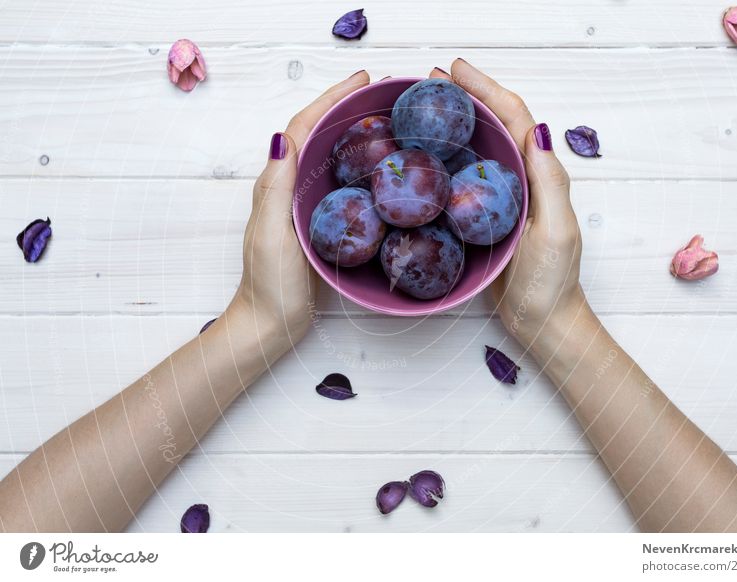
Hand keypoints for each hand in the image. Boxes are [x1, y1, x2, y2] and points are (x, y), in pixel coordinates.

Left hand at [226, 71, 370, 346]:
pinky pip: (342, 184)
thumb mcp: (270, 233)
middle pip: (319, 134)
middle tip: (381, 93)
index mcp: (276, 183)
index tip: (362, 81)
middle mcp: (289, 187)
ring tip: (386, 120)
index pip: (303, 127)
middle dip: (345, 107)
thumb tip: (283, 137)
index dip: (330, 99)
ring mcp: (305, 205)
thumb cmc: (269, 282)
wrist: (271, 322)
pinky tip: (381, 170)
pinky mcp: (319, 223)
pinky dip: (360, 167)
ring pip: (331, 157)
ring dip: (354, 133)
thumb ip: (275, 188)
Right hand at [437, 60, 584, 349]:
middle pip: (493, 124)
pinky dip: (443, 159)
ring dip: (452, 123)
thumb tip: (538, 128)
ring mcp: (499, 198)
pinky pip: (460, 178)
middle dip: (464, 96)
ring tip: (420, 106)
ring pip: (474, 148)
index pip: (514, 118)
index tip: (454, 70)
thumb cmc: (551, 282)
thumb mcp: (556, 232)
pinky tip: (421, 157)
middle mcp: (519, 179)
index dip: (486, 89)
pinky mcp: (482, 218)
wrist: (542, 321)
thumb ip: (549, 182)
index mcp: (539, 175)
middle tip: (428, 80)